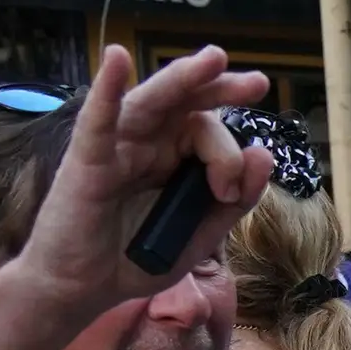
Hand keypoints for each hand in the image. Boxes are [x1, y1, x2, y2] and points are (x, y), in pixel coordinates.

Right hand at [14, 45, 271, 316]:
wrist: (85, 290)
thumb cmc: (137, 259)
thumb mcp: (203, 234)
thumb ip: (235, 199)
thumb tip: (265, 153)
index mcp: (173, 158)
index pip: (208, 133)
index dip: (229, 157)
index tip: (230, 192)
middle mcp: (146, 145)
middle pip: (186, 106)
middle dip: (220, 88)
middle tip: (258, 83)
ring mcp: (115, 148)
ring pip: (151, 104)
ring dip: (183, 79)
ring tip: (215, 60)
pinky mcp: (86, 162)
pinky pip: (97, 121)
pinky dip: (106, 89)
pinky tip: (116, 59)